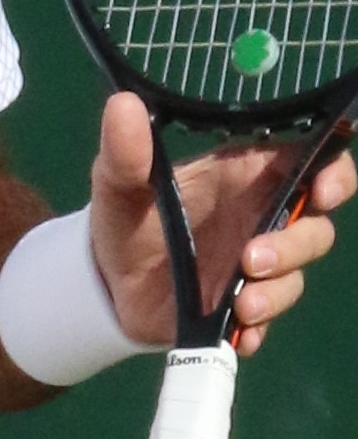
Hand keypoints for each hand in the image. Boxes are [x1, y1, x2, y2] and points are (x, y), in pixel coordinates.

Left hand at [88, 92, 355, 352]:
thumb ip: (125, 151)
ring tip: (242, 303)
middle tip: (252, 258)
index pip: (311, 163)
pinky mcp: (243, 306)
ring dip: (276, 291)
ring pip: (295, 277)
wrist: (106, 281)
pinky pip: (267, 320)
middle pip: (314, 227)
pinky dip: (258, 329)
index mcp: (244, 175)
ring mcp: (257, 265)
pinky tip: (239, 334)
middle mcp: (261, 218)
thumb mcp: (116, 181)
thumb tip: (124, 104)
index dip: (333, 173)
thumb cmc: (124, 216)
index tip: (324, 189)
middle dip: (296, 244)